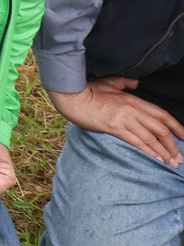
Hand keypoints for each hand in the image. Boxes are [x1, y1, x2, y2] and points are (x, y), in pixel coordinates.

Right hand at [50, 78, 183, 165]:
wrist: (71, 95)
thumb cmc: (88, 88)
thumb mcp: (109, 82)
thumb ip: (125, 83)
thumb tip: (136, 83)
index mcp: (134, 99)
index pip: (162, 114)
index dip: (177, 126)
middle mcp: (133, 110)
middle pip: (161, 129)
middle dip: (173, 145)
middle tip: (180, 158)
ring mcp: (124, 119)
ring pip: (151, 138)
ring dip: (164, 152)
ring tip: (172, 163)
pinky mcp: (114, 127)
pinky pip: (136, 142)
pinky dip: (149, 151)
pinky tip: (156, 159)